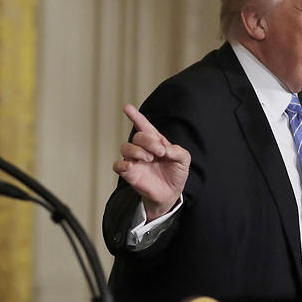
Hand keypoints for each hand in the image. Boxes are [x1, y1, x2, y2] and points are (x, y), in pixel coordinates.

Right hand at [112, 104, 190, 220]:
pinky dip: (121, 164)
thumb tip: (164, 149)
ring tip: (149, 159)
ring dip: (137, 151)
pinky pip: (117, 165)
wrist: (171, 193)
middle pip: (137, 137)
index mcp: (155, 141)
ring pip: (125, 147)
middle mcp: (142, 149)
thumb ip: (177, 151)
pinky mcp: (129, 173)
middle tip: (159, 153)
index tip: (127, 108)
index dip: (135, 116)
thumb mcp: (184, 159)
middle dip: (148, 141)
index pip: (143, 126)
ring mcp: (134, 160)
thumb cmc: (176, 173)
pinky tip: (131, 166)